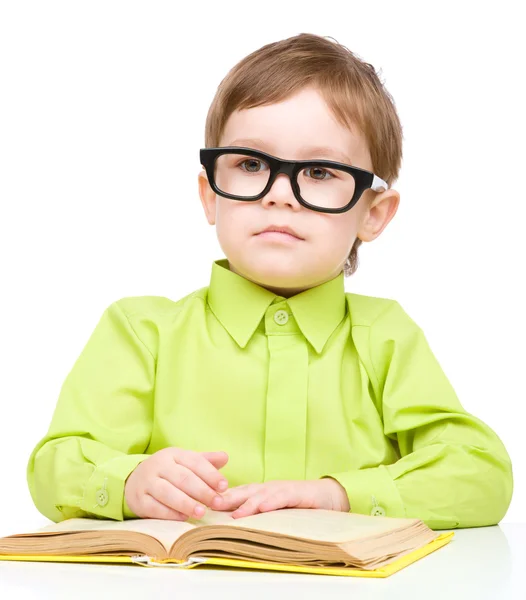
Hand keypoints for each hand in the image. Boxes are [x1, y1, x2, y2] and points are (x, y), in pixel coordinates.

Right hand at [124, 448, 228, 520]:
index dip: (211, 474)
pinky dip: (170, 513)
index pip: (195, 462)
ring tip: (201, 512)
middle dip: (202, 491)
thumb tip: (225, 457)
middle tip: (217, 503)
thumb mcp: (185, 462)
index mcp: (173, 454)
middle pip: (183, 478)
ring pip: (168, 492)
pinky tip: (183, 518)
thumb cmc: (168, 472)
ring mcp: (147, 482)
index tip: (224, 486)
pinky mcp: (139, 500)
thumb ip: (205, 461)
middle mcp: (159, 465)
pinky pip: (155, 507)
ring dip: (186, 503)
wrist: (134, 480)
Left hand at [217, 478, 349, 518]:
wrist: (327, 496)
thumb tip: (232, 525)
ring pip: (261, 495)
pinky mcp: (297, 493)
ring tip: (235, 513)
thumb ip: (256, 514)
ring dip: (247, 503)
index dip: (220, 499)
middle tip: (210, 505)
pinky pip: (283, 497)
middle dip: (227, 498)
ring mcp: (281, 489)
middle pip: (243, 492)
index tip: (202, 505)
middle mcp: (267, 489)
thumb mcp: (274, 510)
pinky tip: (264, 507)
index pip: (236, 494)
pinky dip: (272, 501)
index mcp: (259, 492)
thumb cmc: (297, 504)